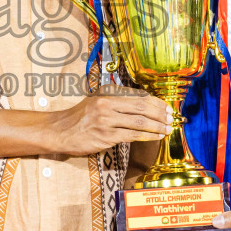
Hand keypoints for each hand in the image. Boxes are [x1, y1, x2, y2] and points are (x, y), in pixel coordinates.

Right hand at [48, 88, 170, 155]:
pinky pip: (132, 136)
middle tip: (170, 118)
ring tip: (167, 129)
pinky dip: (147, 136)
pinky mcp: (106, 136)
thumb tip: (142, 103)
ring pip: (140, 122)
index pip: (138, 96)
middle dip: (159, 114)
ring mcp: (107, 121)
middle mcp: (108, 105)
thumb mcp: (96, 101)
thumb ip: (116, 101)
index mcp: (107, 94)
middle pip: (142, 108)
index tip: (166, 107)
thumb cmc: (79, 118)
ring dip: (157, 126)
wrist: (59, 131)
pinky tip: (155, 137)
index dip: (155, 102)